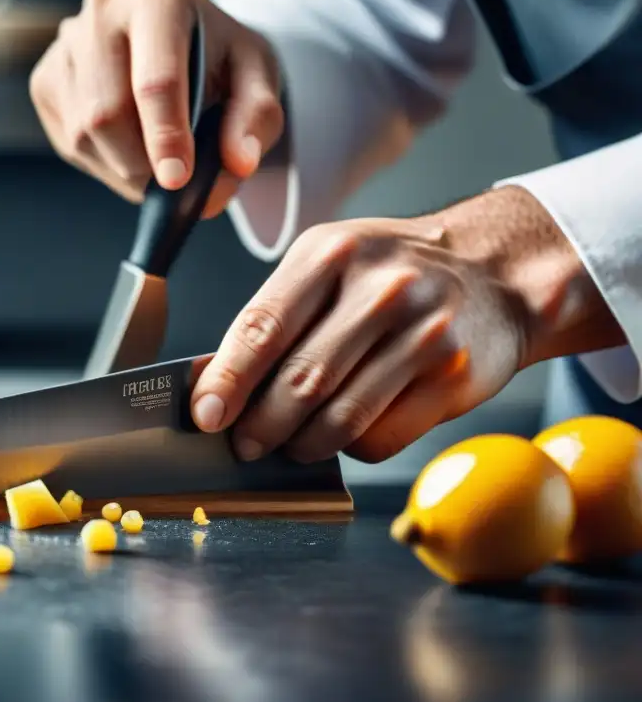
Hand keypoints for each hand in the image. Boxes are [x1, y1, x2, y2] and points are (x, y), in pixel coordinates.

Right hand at [29, 0, 283, 218]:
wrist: (185, 43)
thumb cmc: (221, 60)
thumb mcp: (257, 79)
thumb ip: (257, 119)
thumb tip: (238, 161)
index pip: (156, 80)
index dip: (165, 136)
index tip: (176, 179)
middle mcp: (105, 8)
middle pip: (108, 113)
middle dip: (142, 164)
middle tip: (172, 182)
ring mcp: (68, 41)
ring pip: (84, 132)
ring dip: (123, 168)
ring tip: (155, 164)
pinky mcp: (47, 76)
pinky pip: (68, 139)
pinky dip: (102, 162)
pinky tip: (128, 148)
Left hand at [190, 195, 536, 464]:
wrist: (495, 273)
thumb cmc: (393, 273)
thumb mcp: (329, 265)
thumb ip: (276, 316)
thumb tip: (214, 381)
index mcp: (330, 254)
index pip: (262, 327)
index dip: (227, 380)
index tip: (206, 415)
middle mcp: (380, 289)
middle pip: (300, 381)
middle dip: (260, 425)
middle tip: (245, 443)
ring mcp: (422, 333)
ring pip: (340, 419)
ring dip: (302, 445)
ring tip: (290, 445)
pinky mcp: (453, 377)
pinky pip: (382, 437)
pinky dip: (351, 447)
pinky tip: (346, 433)